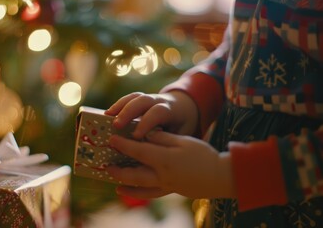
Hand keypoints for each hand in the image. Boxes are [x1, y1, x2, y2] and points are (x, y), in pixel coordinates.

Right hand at [105, 91, 197, 139]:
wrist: (186, 107)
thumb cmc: (182, 126)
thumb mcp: (182, 134)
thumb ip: (168, 142)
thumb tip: (155, 159)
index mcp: (171, 110)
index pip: (158, 112)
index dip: (146, 122)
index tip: (136, 136)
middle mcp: (159, 101)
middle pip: (143, 100)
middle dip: (128, 112)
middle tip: (116, 126)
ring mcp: (149, 98)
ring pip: (134, 97)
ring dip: (120, 107)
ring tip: (106, 117)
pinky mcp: (141, 100)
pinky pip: (129, 99)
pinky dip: (118, 105)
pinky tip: (107, 114)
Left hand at [106, 131, 235, 198]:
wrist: (221, 176)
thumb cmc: (203, 155)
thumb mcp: (183, 141)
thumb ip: (162, 138)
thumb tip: (146, 134)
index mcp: (164, 159)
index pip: (138, 151)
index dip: (123, 145)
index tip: (111, 140)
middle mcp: (162, 175)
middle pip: (134, 173)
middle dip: (118, 169)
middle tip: (106, 165)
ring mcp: (166, 185)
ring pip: (140, 187)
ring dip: (125, 184)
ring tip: (114, 181)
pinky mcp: (171, 191)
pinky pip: (150, 194)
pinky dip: (138, 193)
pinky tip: (130, 191)